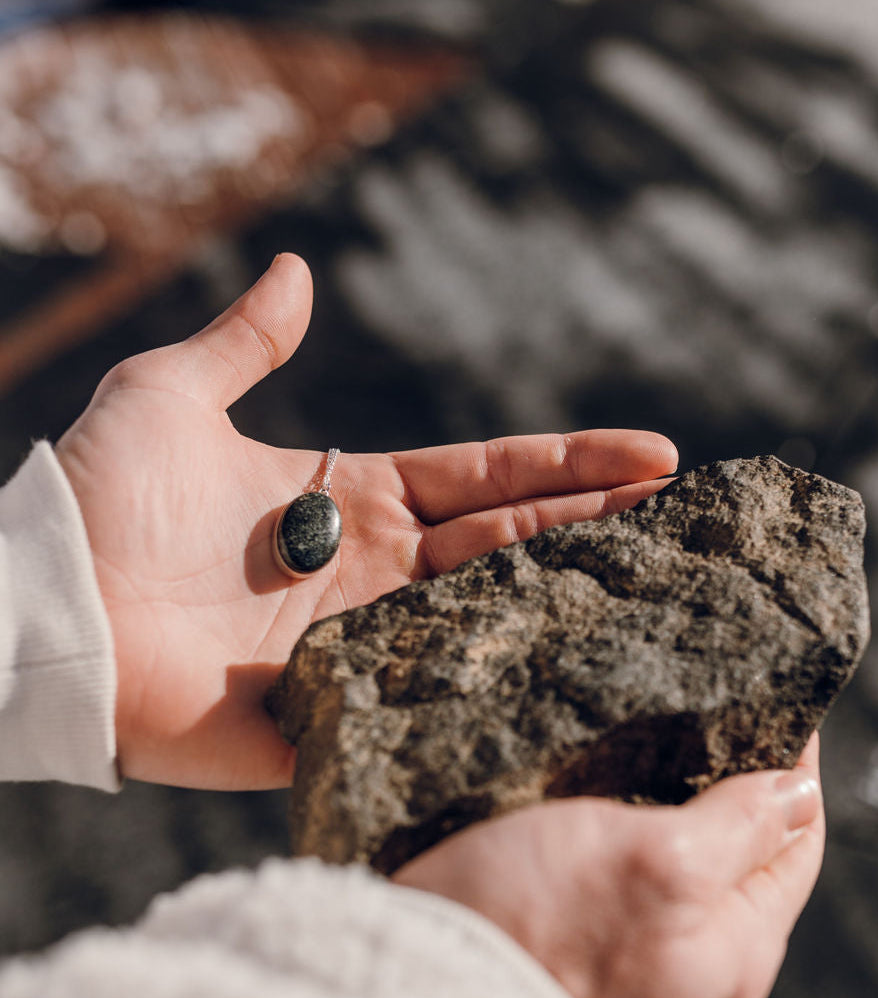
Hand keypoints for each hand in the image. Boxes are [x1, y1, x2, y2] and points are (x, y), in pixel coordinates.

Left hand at [56, 254, 675, 789]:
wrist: (51, 609)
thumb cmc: (102, 499)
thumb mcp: (170, 396)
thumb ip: (243, 342)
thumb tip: (293, 271)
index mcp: (350, 499)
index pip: (485, 478)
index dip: (568, 466)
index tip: (652, 454)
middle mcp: (372, 572)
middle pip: (509, 544)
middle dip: (597, 523)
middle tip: (684, 511)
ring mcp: (364, 646)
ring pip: (489, 616)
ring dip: (570, 596)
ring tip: (662, 577)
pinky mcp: (339, 716)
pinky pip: (434, 699)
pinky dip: (503, 688)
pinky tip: (578, 678)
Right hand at [393, 737, 824, 997]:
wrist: (423, 994)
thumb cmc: (541, 921)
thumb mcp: (660, 858)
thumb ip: (742, 827)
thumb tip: (802, 791)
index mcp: (738, 951)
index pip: (797, 842)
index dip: (790, 769)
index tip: (773, 702)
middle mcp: (700, 972)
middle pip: (744, 859)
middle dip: (733, 787)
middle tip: (707, 712)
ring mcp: (643, 974)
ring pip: (685, 871)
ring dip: (675, 810)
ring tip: (651, 745)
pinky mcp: (585, 963)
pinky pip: (631, 889)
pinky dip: (628, 840)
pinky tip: (598, 802)